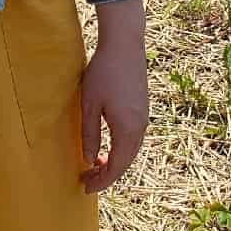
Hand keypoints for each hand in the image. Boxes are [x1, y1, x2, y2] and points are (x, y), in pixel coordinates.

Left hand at [80, 0, 148, 192]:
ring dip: (115, 160)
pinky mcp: (142, 107)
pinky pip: (133, 137)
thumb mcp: (90, 104)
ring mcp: (144, 116)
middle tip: (87, 179)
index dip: (102, 180)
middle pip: (126, 161)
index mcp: (128, 129)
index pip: (117, 166)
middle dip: (108, 173)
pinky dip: (120, 147)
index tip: (86, 187)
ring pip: (131, 149)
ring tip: (95, 165)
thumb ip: (90, 134)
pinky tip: (108, 144)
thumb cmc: (103, 72)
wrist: (124, 43)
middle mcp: (141, 126)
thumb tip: (90, 159)